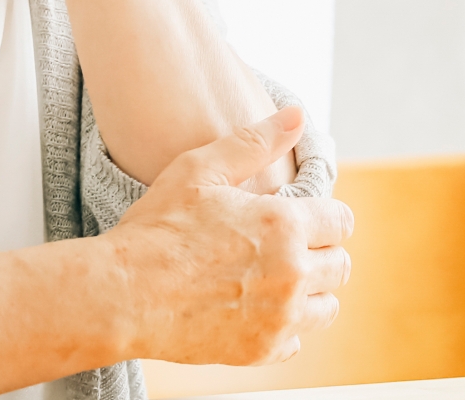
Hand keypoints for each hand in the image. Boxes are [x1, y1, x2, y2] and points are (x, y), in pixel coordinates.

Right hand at [111, 107, 352, 366]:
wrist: (123, 295)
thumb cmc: (157, 229)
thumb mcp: (200, 170)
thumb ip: (255, 142)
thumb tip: (297, 115)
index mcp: (284, 224)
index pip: (342, 221)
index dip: (325, 216)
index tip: (302, 218)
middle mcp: (292, 273)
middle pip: (340, 265)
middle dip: (320, 252)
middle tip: (284, 248)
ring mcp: (280, 317)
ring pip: (327, 307)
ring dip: (310, 292)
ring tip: (274, 280)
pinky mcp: (262, 350)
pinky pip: (297, 341)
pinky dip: (284, 327)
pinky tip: (254, 309)